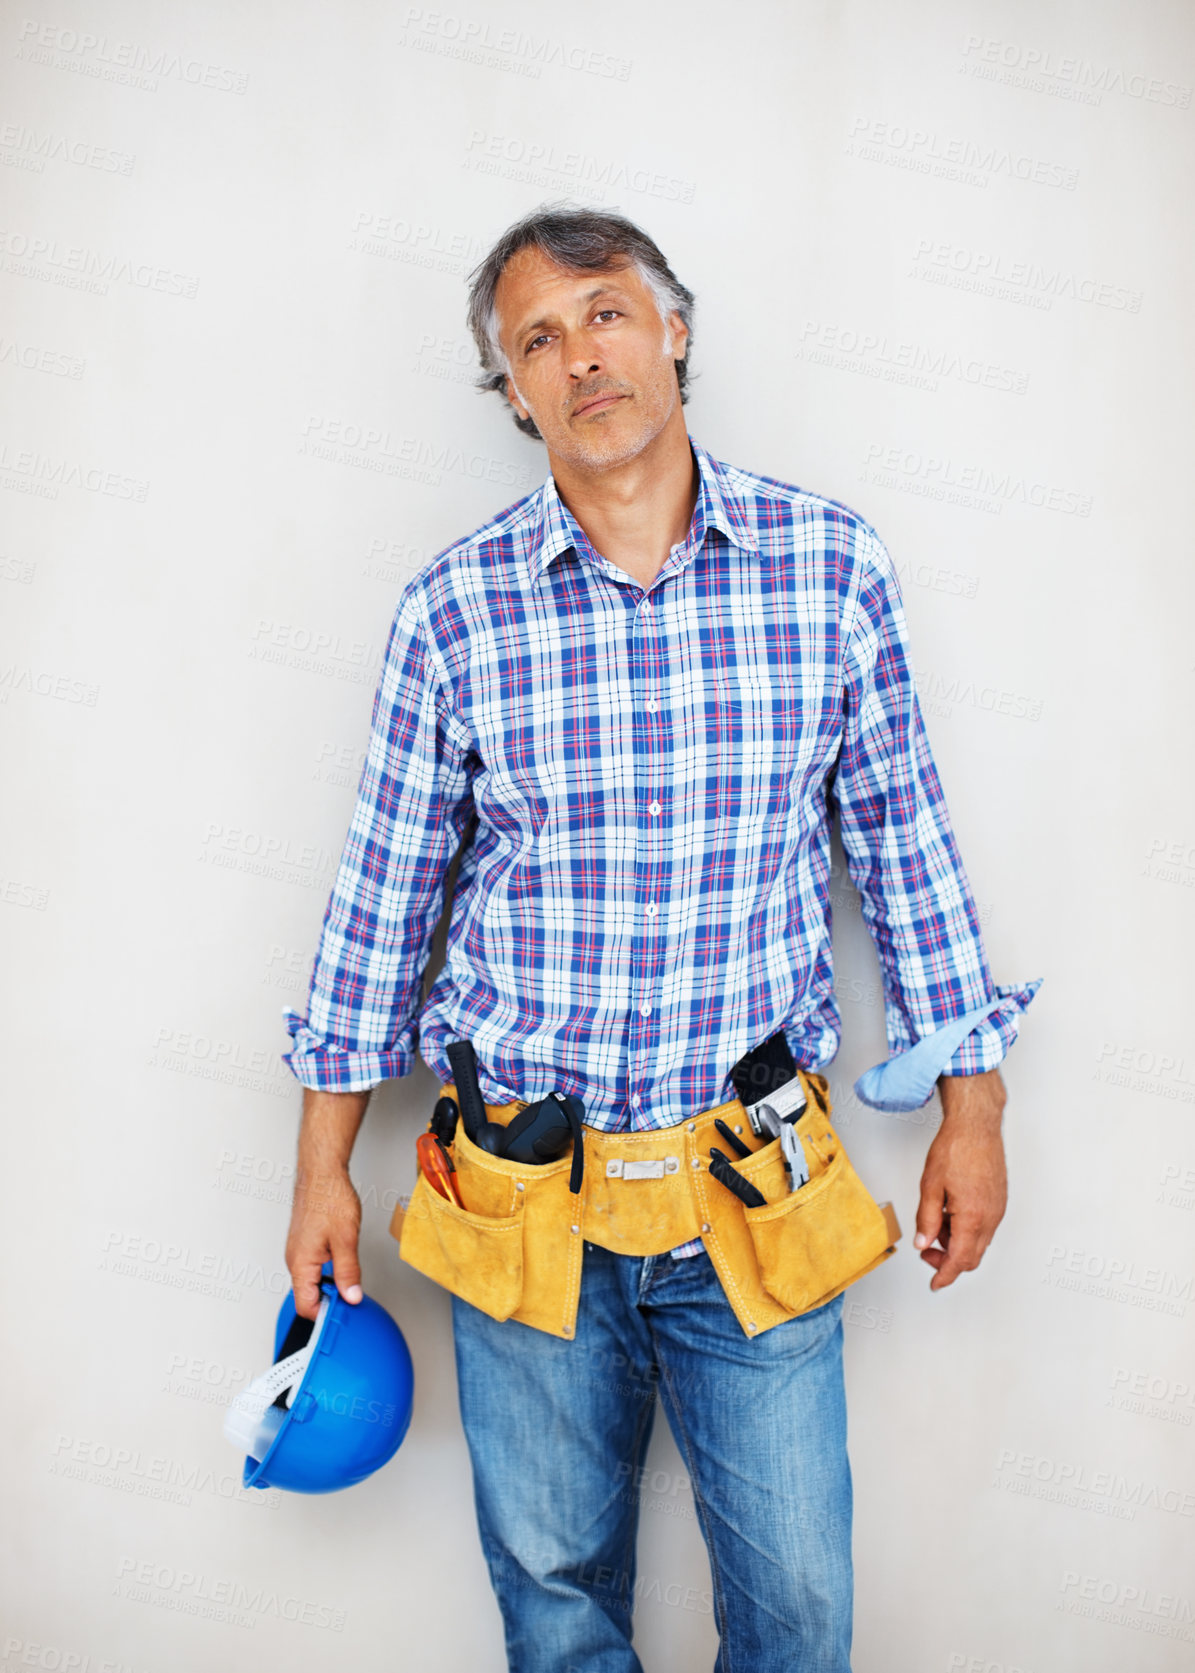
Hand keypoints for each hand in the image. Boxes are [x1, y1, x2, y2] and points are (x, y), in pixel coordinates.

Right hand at [285, 1164, 362, 1319]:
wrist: (321, 1173)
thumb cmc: (329, 1198)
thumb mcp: (346, 1239)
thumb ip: (348, 1272)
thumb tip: (351, 1297)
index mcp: (301, 1264)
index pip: (306, 1307)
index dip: (326, 1314)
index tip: (345, 1310)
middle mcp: (295, 1260)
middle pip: (309, 1297)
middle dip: (331, 1299)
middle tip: (353, 1292)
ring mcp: (298, 1252)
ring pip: (312, 1282)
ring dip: (331, 1283)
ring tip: (349, 1273)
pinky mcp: (304, 1244)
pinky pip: (313, 1267)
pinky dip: (328, 1270)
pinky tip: (342, 1260)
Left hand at [914, 1068, 1006, 1290]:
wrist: (977, 1125)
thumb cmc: (955, 1149)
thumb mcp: (930, 1185)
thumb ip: (927, 1219)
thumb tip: (923, 1243)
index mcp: (973, 1217)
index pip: (960, 1260)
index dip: (945, 1275)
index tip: (935, 1284)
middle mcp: (990, 1217)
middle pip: (972, 1256)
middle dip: (948, 1260)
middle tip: (926, 1250)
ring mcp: (998, 1209)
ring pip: (979, 1241)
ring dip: (957, 1243)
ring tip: (936, 1223)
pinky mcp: (999, 1200)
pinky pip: (984, 1226)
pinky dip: (967, 1229)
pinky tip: (951, 1213)